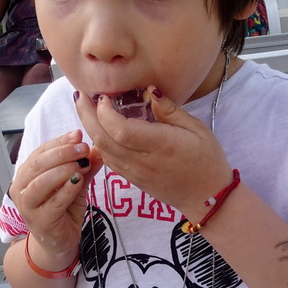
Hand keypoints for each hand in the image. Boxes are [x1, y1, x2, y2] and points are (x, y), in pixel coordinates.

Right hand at [10, 129, 103, 261]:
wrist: (59, 243)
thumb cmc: (63, 211)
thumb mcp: (76, 184)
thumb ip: (84, 167)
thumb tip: (97, 148)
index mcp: (26, 174)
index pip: (40, 152)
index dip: (59, 142)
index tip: (78, 134)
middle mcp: (21, 188)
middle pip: (38, 164)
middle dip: (62, 153)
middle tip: (83, 147)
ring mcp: (28, 206)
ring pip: (42, 182)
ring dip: (64, 169)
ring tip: (82, 164)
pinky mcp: (40, 221)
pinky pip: (54, 202)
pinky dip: (67, 189)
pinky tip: (79, 180)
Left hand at [74, 89, 232, 223]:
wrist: (206, 198)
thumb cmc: (207, 160)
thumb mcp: (197, 129)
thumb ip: (170, 110)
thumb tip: (149, 90)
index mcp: (161, 145)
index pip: (121, 130)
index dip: (105, 112)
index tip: (104, 96)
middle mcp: (143, 161)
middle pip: (103, 139)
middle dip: (86, 115)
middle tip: (80, 95)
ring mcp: (135, 173)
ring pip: (101, 150)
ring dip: (89, 128)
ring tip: (85, 108)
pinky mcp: (132, 179)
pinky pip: (108, 160)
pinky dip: (98, 142)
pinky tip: (98, 128)